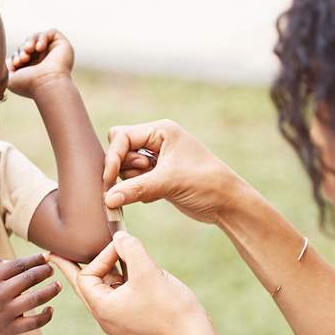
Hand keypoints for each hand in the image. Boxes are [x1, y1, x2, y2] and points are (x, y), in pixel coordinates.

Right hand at [0, 253, 60, 334]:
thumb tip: (12, 260)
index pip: (20, 264)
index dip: (36, 259)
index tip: (45, 257)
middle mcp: (0, 294)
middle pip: (31, 278)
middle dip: (46, 271)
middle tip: (52, 269)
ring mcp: (6, 312)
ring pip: (37, 298)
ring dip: (51, 290)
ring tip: (58, 285)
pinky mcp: (9, 329)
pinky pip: (34, 322)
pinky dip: (46, 316)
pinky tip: (50, 309)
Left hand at [7, 29, 74, 97]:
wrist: (45, 85)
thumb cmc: (28, 85)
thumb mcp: (10, 78)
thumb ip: (7, 67)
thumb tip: (10, 60)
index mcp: (34, 69)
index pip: (22, 54)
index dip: (17, 55)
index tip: (16, 64)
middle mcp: (45, 61)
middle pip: (29, 44)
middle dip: (23, 49)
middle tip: (23, 58)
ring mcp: (54, 53)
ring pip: (38, 37)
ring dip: (30, 41)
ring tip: (28, 51)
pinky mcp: (63, 46)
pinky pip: (51, 32)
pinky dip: (42, 37)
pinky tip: (39, 48)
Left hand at [51, 231, 207, 334]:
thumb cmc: (170, 306)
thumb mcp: (147, 269)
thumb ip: (129, 246)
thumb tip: (119, 237)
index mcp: (102, 308)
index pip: (86, 275)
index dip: (101, 256)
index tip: (121, 247)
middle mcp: (106, 316)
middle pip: (85, 284)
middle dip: (73, 266)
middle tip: (52, 254)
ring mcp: (119, 319)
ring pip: (105, 287)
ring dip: (107, 268)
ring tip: (104, 252)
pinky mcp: (133, 317)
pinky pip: (119, 293)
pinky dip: (121, 277)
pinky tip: (130, 266)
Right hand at [103, 119, 242, 223]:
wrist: (227, 203)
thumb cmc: (205, 184)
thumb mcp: (168, 183)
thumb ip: (135, 189)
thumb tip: (107, 199)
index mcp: (161, 130)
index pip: (122, 137)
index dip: (113, 157)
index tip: (109, 179)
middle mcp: (157, 140)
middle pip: (120, 149)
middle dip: (123, 167)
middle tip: (141, 178)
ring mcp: (157, 158)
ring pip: (125, 167)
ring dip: (132, 180)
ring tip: (155, 188)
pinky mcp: (157, 176)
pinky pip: (133, 180)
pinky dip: (138, 190)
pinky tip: (158, 195)